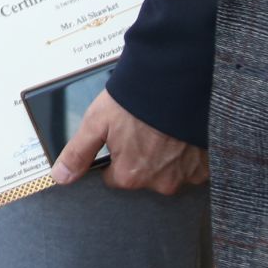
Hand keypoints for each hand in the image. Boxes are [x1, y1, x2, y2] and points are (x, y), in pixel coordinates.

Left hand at [51, 88, 207, 194]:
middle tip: (142, 129)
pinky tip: (180, 133)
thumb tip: (61, 177)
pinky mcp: (206, 167)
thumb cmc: (135, 102)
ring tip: (162, 129)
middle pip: (143, 176)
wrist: (178, 84)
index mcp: (130, 175)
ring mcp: (186, 176)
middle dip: (140, 157)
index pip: (114, 178)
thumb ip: (78, 153)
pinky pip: (192, 167)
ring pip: (168, 172)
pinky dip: (186, 154)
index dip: (114, 156)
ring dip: (165, 156)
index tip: (119, 138)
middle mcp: (160, 183)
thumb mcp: (96, 122)